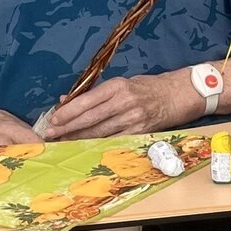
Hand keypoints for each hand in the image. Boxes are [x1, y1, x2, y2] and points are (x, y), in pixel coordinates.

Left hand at [44, 74, 188, 140]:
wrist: (179, 94)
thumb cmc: (149, 88)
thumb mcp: (123, 84)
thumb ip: (97, 94)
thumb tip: (68, 101)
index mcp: (118, 86)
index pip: (87, 101)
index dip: (68, 112)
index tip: (54, 119)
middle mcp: (125, 102)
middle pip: (90, 118)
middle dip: (68, 127)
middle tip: (51, 134)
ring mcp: (134, 118)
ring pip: (100, 132)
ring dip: (79, 138)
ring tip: (63, 142)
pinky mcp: (141, 131)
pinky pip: (114, 140)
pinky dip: (98, 144)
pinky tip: (86, 147)